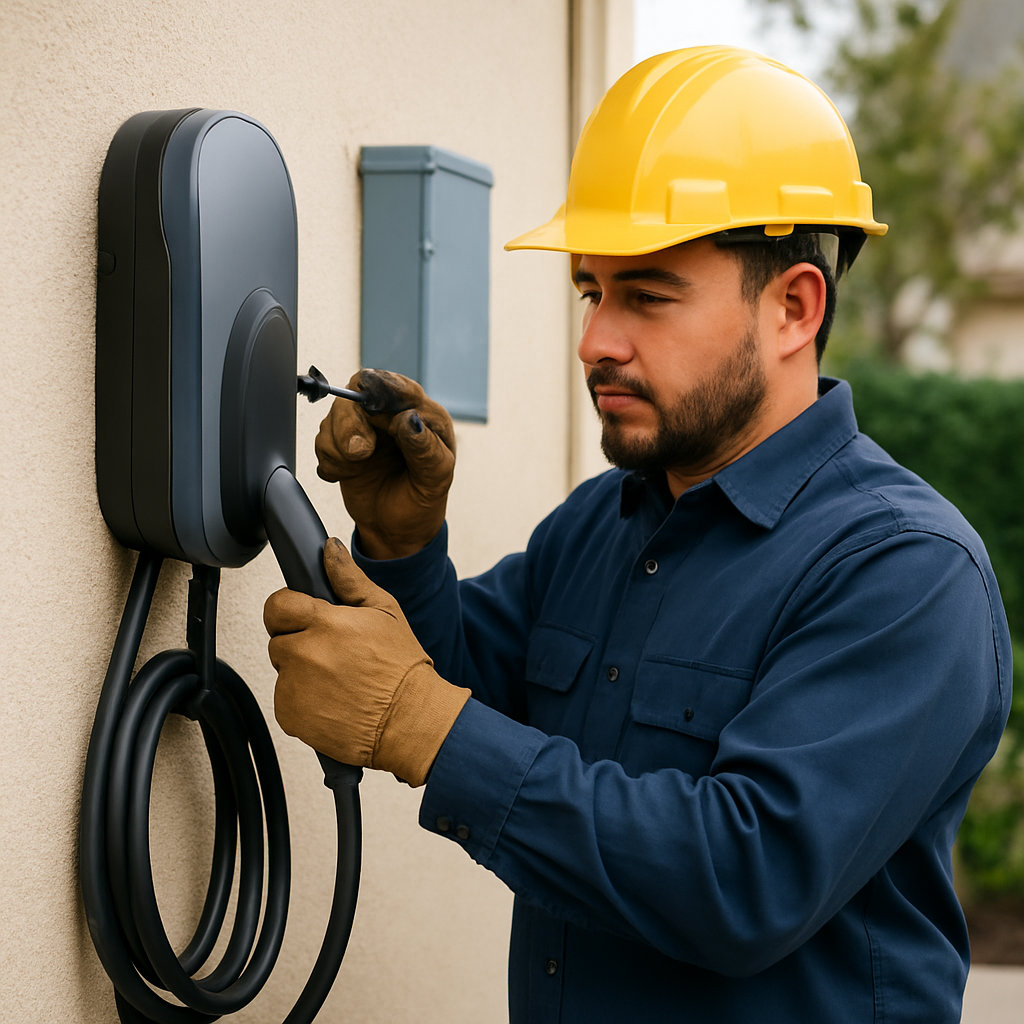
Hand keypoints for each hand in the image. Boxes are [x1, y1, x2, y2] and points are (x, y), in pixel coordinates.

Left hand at [264, 537, 469, 785]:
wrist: (410, 721)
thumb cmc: (401, 667)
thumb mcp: (385, 612)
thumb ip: (350, 579)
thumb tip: (330, 549)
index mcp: (326, 623)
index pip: (277, 605)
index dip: (288, 609)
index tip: (303, 617)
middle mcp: (306, 654)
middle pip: (279, 639)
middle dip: (300, 643)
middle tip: (333, 654)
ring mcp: (295, 688)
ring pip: (283, 670)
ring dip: (301, 673)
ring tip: (337, 681)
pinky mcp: (290, 716)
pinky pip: (285, 700)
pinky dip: (302, 701)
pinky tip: (332, 701)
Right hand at [314, 369, 455, 558]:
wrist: (395, 532)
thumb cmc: (422, 503)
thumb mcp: (434, 480)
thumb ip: (424, 448)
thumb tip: (410, 419)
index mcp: (423, 416)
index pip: (398, 387)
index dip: (379, 390)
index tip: (368, 407)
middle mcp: (391, 416)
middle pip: (358, 393)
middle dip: (351, 424)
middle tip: (360, 453)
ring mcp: (365, 428)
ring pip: (334, 415)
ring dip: (338, 446)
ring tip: (356, 468)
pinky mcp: (342, 444)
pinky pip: (322, 439)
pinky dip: (330, 461)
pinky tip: (346, 476)